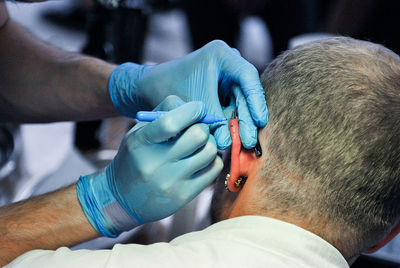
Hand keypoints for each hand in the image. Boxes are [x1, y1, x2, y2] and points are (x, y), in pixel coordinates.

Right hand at [77, 96, 222, 236]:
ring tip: (200, 144)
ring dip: (210, 142)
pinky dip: (212, 159)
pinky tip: (201, 159)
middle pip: (197, 135)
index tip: (199, 108)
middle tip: (200, 127)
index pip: (170, 122)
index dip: (192, 110)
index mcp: (140, 143)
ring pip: (210, 151)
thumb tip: (197, 107)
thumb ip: (165, 112)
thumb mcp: (139, 131)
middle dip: (204, 126)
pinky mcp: (184, 195)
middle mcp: (155, 164)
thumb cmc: (136, 157)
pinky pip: (214, 168)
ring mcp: (171, 182)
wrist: (124, 199)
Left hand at [108, 40, 267, 148]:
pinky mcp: (222, 91)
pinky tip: (236, 139)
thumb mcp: (194, 104)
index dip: (256, 100)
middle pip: (246, 92)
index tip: (260, 120)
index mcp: (221, 55)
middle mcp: (227, 64)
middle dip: (247, 118)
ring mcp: (226, 77)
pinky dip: (232, 122)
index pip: (247, 77)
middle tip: (250, 140)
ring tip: (244, 143)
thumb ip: (213, 123)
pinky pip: (232, 107)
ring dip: (241, 123)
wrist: (148, 89)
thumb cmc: (168, 90)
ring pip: (240, 102)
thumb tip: (226, 144)